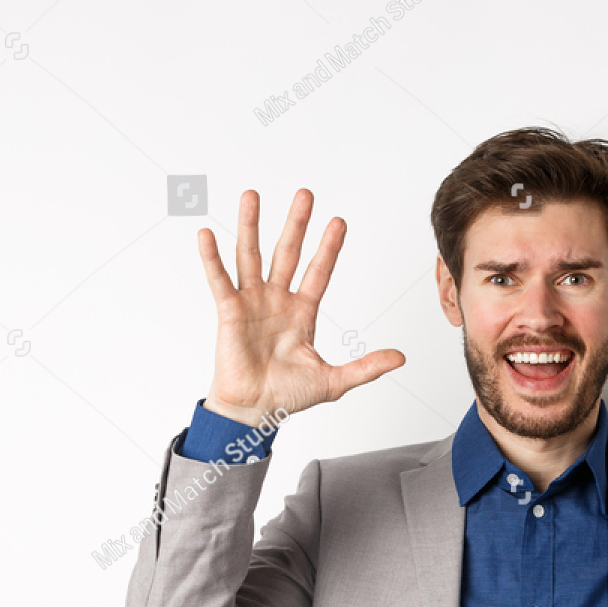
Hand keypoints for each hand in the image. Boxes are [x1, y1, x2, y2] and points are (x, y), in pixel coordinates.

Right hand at [198, 188, 403, 425]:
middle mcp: (277, 300)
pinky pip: (220, 280)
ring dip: (251, 226)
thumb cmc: (288, 396)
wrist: (255, 412)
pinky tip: (207, 234)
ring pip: (252, 256)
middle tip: (305, 194)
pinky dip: (212, 258)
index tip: (338, 222)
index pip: (319, 272)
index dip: (328, 248)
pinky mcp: (229, 313)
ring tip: (252, 196)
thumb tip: (400, 358)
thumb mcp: (334, 381)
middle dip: (296, 224)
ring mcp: (252, 303)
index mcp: (302, 312)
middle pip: (288, 254)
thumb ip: (366, 367)